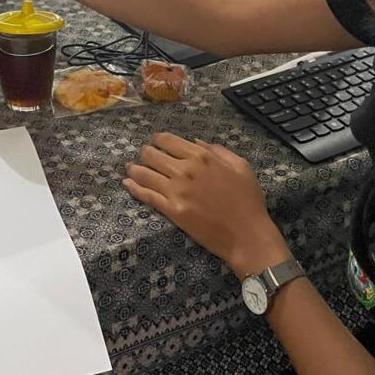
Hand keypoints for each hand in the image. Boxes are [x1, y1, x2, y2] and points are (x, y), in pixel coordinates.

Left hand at [124, 133, 289, 278]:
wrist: (246, 235)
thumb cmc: (248, 200)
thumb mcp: (241, 166)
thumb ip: (217, 150)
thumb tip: (195, 141)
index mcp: (201, 156)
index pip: (168, 140)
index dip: (158, 139)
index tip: (156, 142)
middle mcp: (185, 170)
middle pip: (152, 154)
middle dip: (146, 153)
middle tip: (144, 157)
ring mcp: (176, 191)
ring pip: (145, 173)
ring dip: (135, 169)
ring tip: (131, 169)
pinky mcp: (172, 210)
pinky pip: (146, 195)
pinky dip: (134, 188)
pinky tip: (127, 184)